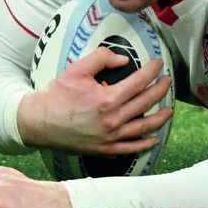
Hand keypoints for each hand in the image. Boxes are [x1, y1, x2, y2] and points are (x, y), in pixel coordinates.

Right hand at [17, 46, 172, 154]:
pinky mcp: (103, 150)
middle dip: (160, 90)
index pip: (138, 83)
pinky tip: (155, 138)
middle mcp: (111, 121)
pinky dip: (145, 144)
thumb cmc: (57, 95)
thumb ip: (102, 58)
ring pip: (143, 128)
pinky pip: (130, 149)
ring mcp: (108, 138)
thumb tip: (124, 60)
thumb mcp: (77, 69)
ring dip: (160, 118)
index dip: (152, 71)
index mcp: (106, 100)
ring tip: (169, 109)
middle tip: (167, 81)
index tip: (158, 64)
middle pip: (145, 103)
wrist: (38, 122)